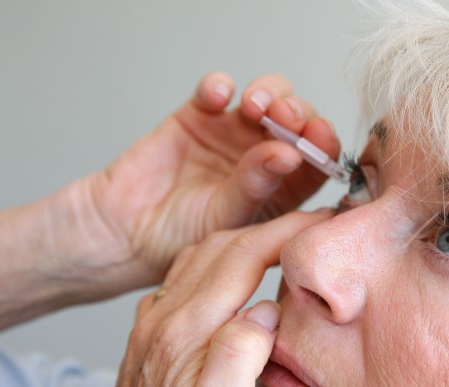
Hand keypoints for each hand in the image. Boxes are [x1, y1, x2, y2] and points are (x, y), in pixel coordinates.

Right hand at [45, 72, 339, 295]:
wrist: (125, 232)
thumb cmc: (183, 238)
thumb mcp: (228, 218)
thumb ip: (258, 184)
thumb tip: (291, 152)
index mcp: (286, 186)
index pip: (318, 158)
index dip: (323, 142)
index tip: (319, 134)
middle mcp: (266, 155)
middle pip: (298, 119)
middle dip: (297, 111)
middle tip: (285, 116)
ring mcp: (235, 132)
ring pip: (266, 96)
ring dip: (267, 92)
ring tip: (255, 106)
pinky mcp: (200, 115)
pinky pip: (216, 89)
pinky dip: (219, 85)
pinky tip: (218, 96)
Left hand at [105, 210, 331, 386]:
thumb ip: (237, 360)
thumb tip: (265, 310)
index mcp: (185, 333)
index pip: (243, 257)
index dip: (285, 232)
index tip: (319, 221)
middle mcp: (162, 322)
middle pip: (219, 247)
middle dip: (268, 227)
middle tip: (307, 224)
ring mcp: (150, 329)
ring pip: (197, 259)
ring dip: (239, 240)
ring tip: (275, 241)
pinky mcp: (147, 342)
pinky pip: (180, 281)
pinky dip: (213, 264)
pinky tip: (228, 277)